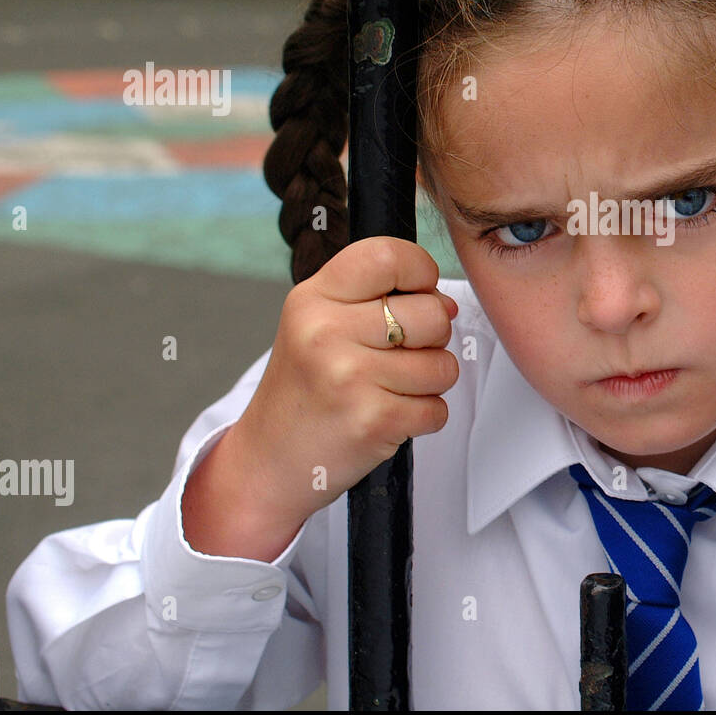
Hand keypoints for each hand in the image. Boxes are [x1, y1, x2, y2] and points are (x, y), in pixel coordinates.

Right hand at [220, 236, 460, 532]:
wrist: (267, 460)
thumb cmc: (305, 388)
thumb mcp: (317, 324)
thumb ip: (376, 299)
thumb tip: (448, 304)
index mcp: (313, 298)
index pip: (388, 254)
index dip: (420, 271)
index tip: (418, 291)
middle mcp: (327, 332)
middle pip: (433, 313)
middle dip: (433, 337)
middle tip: (400, 355)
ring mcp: (349, 377)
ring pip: (443, 365)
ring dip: (430, 382)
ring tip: (391, 388)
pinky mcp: (373, 420)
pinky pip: (437, 409)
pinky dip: (424, 417)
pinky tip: (389, 416)